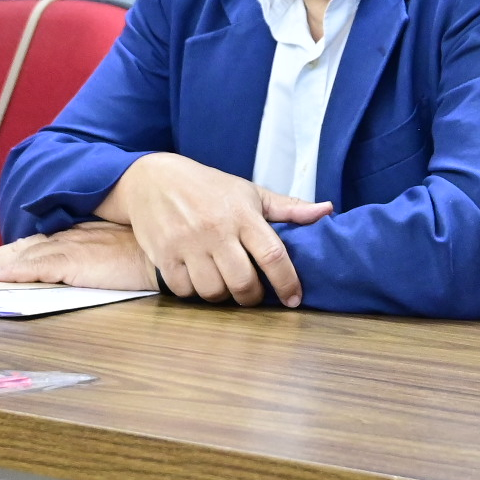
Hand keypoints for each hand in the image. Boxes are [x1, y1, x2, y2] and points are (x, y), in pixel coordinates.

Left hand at [0, 222, 158, 290]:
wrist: (167, 251)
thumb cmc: (151, 253)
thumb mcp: (121, 250)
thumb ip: (101, 253)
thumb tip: (90, 264)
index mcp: (84, 234)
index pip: (43, 241)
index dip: (17, 249)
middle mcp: (72, 236)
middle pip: (27, 245)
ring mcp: (72, 247)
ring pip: (26, 253)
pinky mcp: (75, 260)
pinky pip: (37, 266)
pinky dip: (15, 269)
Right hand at [98, 151, 331, 305]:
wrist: (153, 179)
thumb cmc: (208, 187)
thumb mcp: (249, 192)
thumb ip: (288, 208)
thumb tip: (326, 211)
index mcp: (243, 214)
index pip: (273, 255)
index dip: (287, 283)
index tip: (293, 299)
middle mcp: (216, 230)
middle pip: (242, 282)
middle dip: (252, 297)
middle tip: (252, 294)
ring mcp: (187, 244)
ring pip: (213, 291)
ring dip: (222, 296)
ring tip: (223, 284)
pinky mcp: (164, 255)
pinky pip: (185, 291)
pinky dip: (194, 293)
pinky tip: (198, 279)